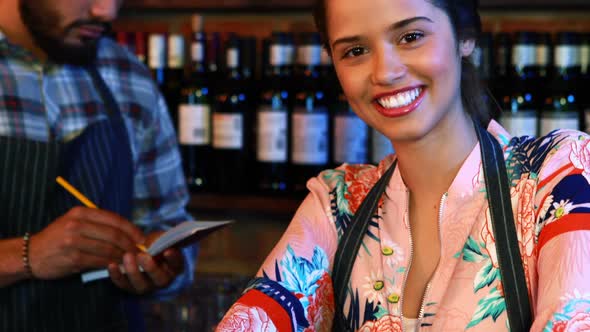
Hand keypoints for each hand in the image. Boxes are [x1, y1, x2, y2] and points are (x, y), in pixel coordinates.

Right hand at [28, 207, 145, 278]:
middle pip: (114, 234)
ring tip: (131, 260)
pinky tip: (117, 266)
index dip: (132, 229)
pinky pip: (100, 261)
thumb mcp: (74, 222)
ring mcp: (74, 241)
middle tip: (140, 252)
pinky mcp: (73, 258)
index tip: (142, 238)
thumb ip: (97, 224)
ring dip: (123, 256)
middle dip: (131, 244)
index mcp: (81, 212)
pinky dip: (112, 264)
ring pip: (109, 249)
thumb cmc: (57, 238)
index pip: (114, 219)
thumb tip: (128, 232)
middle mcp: (77, 224)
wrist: (31, 254)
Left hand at [108, 231, 184, 293]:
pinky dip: (117, 275)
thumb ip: (160, 239)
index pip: (177, 264)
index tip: (166, 251)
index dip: (173, 258)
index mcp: (174, 266)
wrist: (140, 250)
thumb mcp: (159, 238)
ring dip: (133, 271)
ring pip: (141, 285)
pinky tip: (112, 265)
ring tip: (127, 256)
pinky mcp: (129, 287)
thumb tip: (157, 241)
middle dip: (150, 268)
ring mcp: (146, 286)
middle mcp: (162, 280)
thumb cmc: (153, 243)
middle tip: (142, 255)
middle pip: (159, 279)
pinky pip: (123, 284)